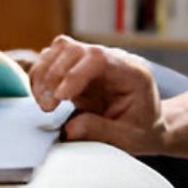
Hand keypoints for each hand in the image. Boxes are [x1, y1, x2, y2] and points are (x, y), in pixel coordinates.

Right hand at [28, 36, 165, 152]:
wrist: (146, 125)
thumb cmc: (141, 131)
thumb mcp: (128, 139)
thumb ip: (100, 131)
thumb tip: (67, 129)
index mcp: (131, 72)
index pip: (98, 58)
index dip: (74, 75)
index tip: (61, 98)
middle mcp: (112, 60)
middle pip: (74, 48)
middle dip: (54, 76)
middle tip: (48, 108)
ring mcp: (93, 61)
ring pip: (60, 49)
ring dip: (44, 74)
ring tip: (44, 104)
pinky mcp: (78, 68)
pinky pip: (52, 59)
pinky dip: (41, 76)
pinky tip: (43, 98)